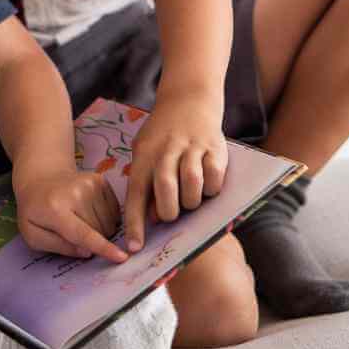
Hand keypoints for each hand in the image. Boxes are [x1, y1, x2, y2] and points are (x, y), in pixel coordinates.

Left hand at [13, 165, 127, 263]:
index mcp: (55, 210)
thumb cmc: (35, 211)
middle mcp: (75, 194)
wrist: (40, 178)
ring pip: (109, 222)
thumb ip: (58, 246)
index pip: (83, 233)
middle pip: (99, 230)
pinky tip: (91, 212)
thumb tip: (87, 252)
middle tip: (75, 233)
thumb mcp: (33, 235)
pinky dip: (107, 217)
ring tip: (81, 221)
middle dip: (93, 240)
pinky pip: (114, 210)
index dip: (103, 248)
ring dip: (100, 229)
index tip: (122, 257)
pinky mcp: (100, 180)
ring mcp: (89, 184)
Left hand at [123, 91, 227, 250]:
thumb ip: (147, 182)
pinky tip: (207, 187)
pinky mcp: (215, 147)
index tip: (133, 249)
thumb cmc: (163, 135)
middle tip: (172, 214)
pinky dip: (211, 189)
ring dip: (191, 201)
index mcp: (145, 155)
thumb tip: (154, 219)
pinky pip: (215, 177)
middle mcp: (167, 150)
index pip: (136, 193)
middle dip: (169, 211)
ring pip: (192, 184)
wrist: (188, 99)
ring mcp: (192, 148)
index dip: (134, 223)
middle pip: (166, 189)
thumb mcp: (145, 151)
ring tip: (190, 200)